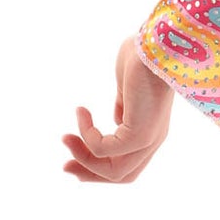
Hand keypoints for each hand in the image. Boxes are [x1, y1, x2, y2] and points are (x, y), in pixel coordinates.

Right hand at [62, 37, 174, 182]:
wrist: (155, 44)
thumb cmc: (143, 59)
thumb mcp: (128, 90)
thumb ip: (123, 107)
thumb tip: (116, 119)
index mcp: (149, 131)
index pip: (126, 166)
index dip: (98, 169)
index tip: (72, 161)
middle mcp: (152, 140)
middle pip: (120, 176)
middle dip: (89, 172)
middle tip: (64, 165)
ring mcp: (149, 139)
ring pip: (113, 171)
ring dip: (83, 157)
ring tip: (66, 137)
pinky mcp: (141, 133)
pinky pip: (104, 148)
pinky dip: (87, 134)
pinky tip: (82, 111)